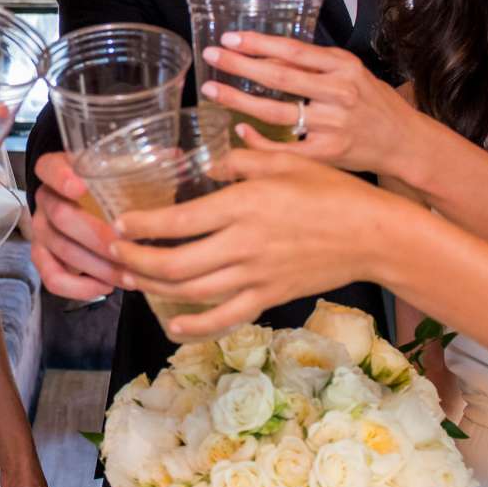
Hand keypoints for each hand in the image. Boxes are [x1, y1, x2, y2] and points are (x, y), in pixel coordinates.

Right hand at [27, 151, 130, 300]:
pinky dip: (78, 288)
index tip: (81, 186)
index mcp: (60, 169)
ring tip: (128, 275)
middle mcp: (46, 199)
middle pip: (60, 216)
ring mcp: (42, 230)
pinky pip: (52, 277)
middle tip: (126, 247)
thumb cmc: (112, 184)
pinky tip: (105, 288)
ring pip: (60, 250)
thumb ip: (144, 163)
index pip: (49, 168)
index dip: (61, 177)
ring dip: (96, 266)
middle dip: (95, 236)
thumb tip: (177, 158)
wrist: (89, 205)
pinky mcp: (43, 257)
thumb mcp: (124, 169)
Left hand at [109, 151, 394, 337]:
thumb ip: (239, 161)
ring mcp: (256, 276)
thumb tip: (205, 164)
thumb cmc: (332, 191)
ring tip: (131, 278)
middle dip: (136, 260)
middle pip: (174, 263)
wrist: (373, 235)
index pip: (178, 220)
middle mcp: (243, 244)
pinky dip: (195, 326)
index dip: (142, 225)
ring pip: (191, 291)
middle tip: (114, 252)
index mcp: (243, 205)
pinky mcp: (269, 297)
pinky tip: (172, 324)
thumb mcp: (284, 161)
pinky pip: (225, 318)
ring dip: (155, 287)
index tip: (120, 223)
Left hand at [197, 32, 420, 176]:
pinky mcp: (328, 153)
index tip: (230, 37)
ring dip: (239, 100)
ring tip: (212, 90)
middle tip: (212, 56)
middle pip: (280, 77)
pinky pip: (285, 147)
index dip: (259, 43)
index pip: (294, 50)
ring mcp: (333, 125)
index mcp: (345, 67)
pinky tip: (239, 129)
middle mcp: (339, 93)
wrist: (405, 142)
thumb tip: (270, 51)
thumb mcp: (354, 72)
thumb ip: (318, 64)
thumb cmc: (374, 104)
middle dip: (240, 65)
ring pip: (277, 112)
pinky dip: (259, 139)